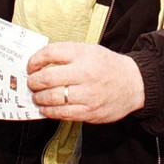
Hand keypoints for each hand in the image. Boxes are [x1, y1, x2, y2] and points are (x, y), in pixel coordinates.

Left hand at [27, 42, 143, 122]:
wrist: (134, 83)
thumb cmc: (107, 65)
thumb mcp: (88, 50)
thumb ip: (65, 53)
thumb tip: (39, 63)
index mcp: (83, 54)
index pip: (50, 54)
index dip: (34, 61)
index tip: (30, 66)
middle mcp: (84, 73)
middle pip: (47, 78)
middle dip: (33, 82)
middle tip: (31, 83)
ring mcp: (87, 95)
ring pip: (52, 98)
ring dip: (39, 98)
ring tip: (37, 96)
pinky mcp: (90, 112)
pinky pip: (62, 114)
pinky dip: (49, 111)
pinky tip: (46, 108)